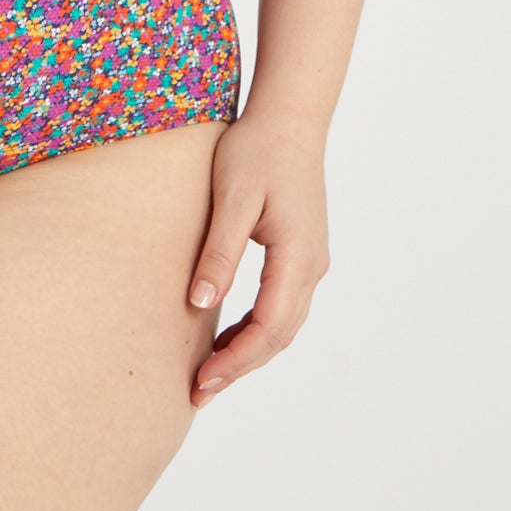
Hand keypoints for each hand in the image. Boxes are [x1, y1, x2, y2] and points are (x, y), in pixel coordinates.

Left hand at [186, 112, 330, 407]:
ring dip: (250, 352)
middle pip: (279, 336)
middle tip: (198, 391)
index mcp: (297, 255)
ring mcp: (311, 262)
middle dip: (240, 367)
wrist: (289, 119)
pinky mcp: (302, 255)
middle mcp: (312, 266)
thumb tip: (199, 303)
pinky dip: (257, 329)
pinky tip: (228, 337)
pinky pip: (283, 307)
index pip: (268, 326)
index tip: (202, 380)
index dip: (235, 360)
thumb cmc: (256, 151)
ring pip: (284, 326)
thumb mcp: (232, 197)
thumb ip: (220, 251)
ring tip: (209, 374)